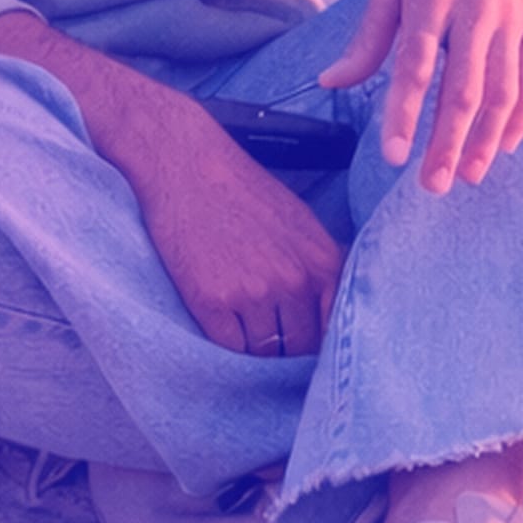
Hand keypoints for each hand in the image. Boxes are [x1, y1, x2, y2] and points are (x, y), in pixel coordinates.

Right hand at [86, 82, 347, 357]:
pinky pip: (228, 349)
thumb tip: (328, 318)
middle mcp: (295, 281)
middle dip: (287, 354)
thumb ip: (318, 269)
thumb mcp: (301, 224)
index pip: (334, 329)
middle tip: (272, 356)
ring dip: (255, 355)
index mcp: (325, 262)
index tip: (309, 356)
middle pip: (299, 348)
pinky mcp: (212, 301)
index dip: (321, 348)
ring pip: (263, 353)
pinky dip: (225, 352)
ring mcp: (253, 293)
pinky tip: (221, 335)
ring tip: (244, 343)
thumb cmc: (244, 191)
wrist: (188, 166)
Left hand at [318, 0, 522, 189]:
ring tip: (467, 174)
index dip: (403, 112)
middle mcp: (476, 7)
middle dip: (448, 142)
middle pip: (464, 87)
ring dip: (486, 138)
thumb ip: (368, 35)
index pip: (416, 64)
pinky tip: (504, 143)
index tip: (393, 155)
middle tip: (433, 185)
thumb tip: (332, 83)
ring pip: (503, 88)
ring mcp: (513, 13)